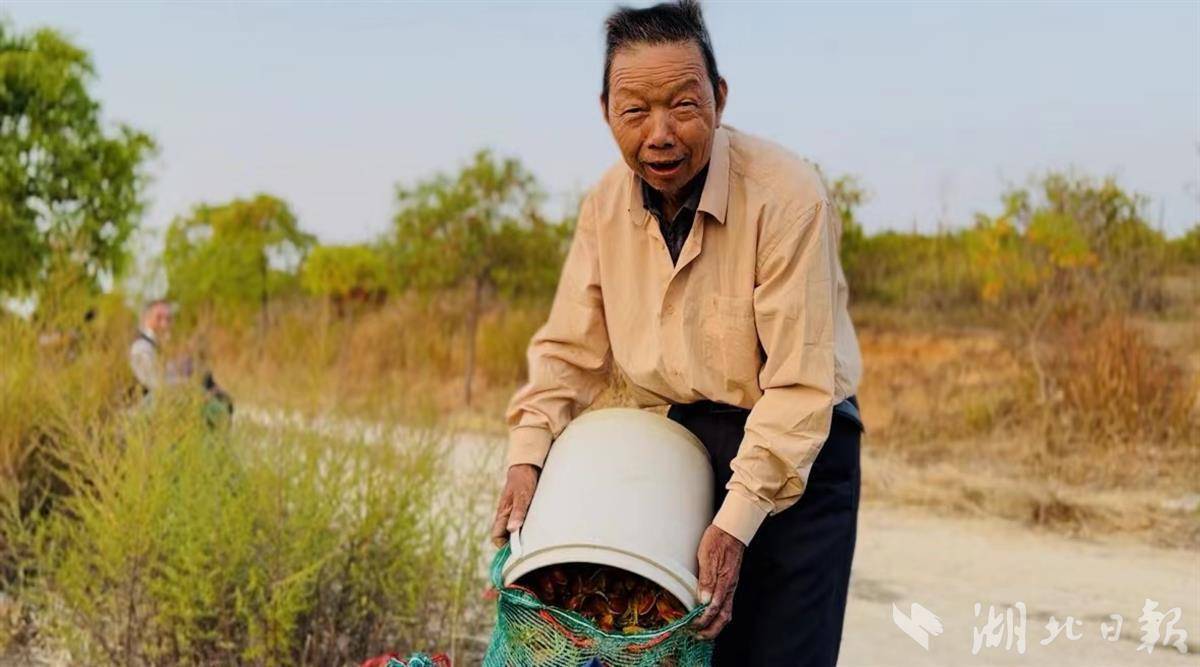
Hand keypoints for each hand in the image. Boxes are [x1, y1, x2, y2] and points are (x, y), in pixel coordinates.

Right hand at [491, 464, 539, 546]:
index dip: (504, 546)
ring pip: (515, 532)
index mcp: (502, 514)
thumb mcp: (522, 496)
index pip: (497, 537)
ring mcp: (514, 515)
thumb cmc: (523, 480)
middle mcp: (506, 517)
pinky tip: (540, 529)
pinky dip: (530, 529)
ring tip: (537, 538)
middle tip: (531, 546)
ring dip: (524, 536)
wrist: (528, 467)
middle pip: (506, 538)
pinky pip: (523, 525)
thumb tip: (511, 529)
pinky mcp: (522, 512)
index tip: (518, 548)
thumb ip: (518, 512)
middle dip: (516, 544)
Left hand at [691, 524, 744, 639]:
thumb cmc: (718, 541)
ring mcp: (731, 586)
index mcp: (724, 582)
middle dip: (711, 630)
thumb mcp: (707, 557)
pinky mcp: (730, 583)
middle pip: (724, 617)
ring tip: (702, 631)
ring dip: (715, 625)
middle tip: (696, 636)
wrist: (732, 531)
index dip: (703, 620)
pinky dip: (718, 616)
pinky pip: (726, 605)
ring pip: (726, 613)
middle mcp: (730, 587)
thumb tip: (704, 601)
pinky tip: (710, 616)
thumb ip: (706, 579)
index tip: (692, 626)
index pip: (714, 609)